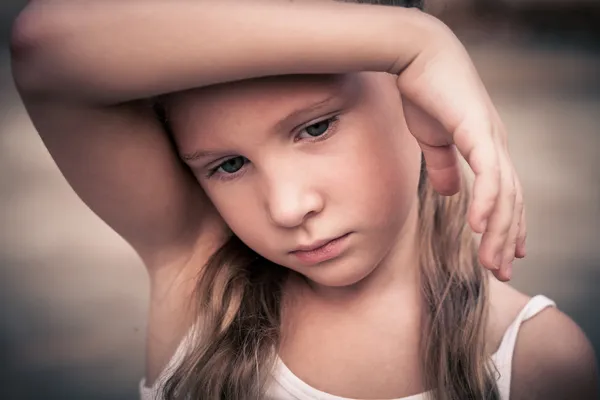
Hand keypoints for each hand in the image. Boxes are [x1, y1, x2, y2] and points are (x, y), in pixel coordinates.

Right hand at [396, 25, 523, 281]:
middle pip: (511, 201)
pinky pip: (488, 174)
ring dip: (500, 231)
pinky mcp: (477, 130)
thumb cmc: (424, 92)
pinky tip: (479, 227)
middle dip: (507, 239)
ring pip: (505, 194)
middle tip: (502, 271)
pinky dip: (488, 202)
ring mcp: (490, 137)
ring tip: (493, 262)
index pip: (505, 194)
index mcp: (486, 147)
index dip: (508, 225)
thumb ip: (443, 166)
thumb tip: (451, 193)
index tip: (506, 254)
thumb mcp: (432, 139)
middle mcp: (496, 145)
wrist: (416, 56)